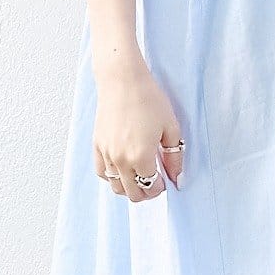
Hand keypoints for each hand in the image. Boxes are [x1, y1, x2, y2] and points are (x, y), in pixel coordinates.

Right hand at [92, 60, 184, 200]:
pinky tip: (123, 168)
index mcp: (141, 156)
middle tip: (155, 181)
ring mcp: (107, 154)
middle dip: (146, 192)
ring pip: (116, 187)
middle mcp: (121, 159)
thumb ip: (174, 157)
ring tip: (139, 175)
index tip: (165, 180)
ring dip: (129, 187)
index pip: (150, 186)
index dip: (160, 187)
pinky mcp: (97, 145)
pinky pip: (102, 173)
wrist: (122, 80)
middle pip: (132, 193)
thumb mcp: (171, 128)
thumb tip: (177, 177)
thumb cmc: (149, 100)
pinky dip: (112, 177)